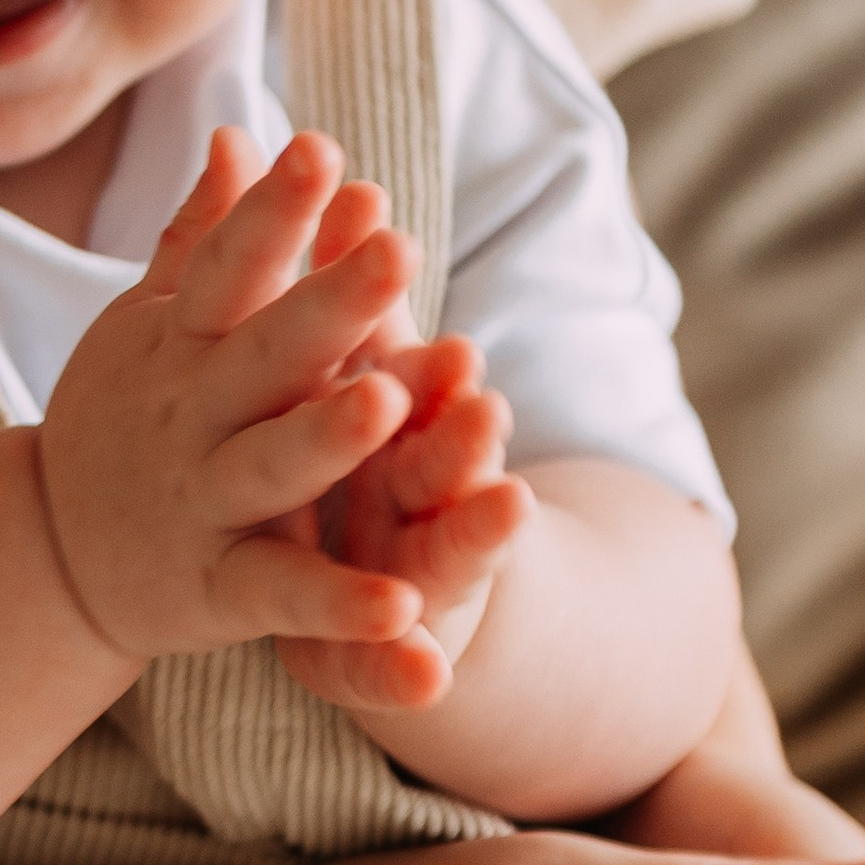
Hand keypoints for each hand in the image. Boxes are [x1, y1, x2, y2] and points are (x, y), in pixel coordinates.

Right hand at [36, 128, 430, 662]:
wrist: (49, 551)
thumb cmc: (127, 415)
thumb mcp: (150, 325)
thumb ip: (201, 237)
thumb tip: (236, 132)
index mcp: (181, 343)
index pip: (227, 266)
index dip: (270, 211)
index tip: (319, 146)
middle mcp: (189, 415)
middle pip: (263, 353)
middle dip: (327, 301)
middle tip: (396, 249)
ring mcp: (201, 502)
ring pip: (268, 466)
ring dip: (324, 437)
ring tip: (387, 400)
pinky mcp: (217, 587)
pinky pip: (282, 594)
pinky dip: (338, 605)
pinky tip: (404, 606)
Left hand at [275, 330, 528, 712]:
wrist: (385, 599)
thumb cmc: (359, 458)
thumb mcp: (360, 384)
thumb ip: (361, 305)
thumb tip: (352, 185)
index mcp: (399, 428)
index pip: (414, 379)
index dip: (423, 350)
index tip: (432, 300)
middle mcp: (424, 500)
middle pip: (447, 459)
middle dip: (463, 430)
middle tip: (487, 398)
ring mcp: (419, 580)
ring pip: (452, 552)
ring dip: (481, 531)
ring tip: (512, 509)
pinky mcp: (381, 659)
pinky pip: (391, 670)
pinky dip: (406, 672)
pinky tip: (430, 679)